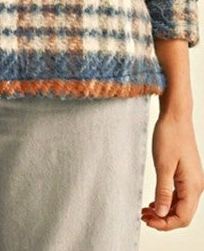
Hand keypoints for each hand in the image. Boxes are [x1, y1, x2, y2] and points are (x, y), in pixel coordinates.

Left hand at [141, 109, 203, 230]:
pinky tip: (154, 201)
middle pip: (182, 213)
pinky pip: (179, 194)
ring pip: (180, 204)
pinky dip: (167, 200)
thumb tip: (162, 214)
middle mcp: (196, 185)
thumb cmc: (169, 136)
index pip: (183, 217)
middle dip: (164, 219)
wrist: (175, 116)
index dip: (165, 224)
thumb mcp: (163, 166)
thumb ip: (163, 191)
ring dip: (164, 210)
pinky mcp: (186, 173)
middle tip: (144, 216)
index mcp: (193, 186)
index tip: (148, 221)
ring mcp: (192, 179)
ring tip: (146, 210)